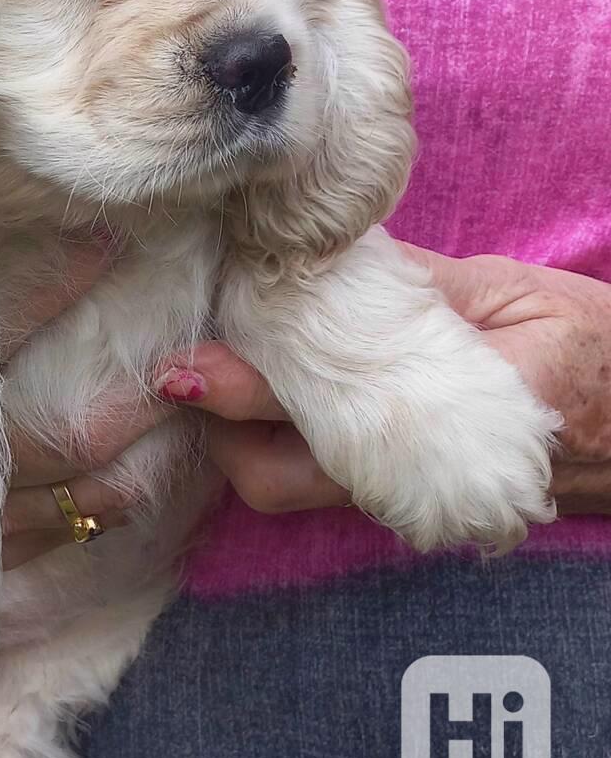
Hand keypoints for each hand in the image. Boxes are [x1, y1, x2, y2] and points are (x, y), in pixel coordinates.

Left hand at [169, 244, 610, 517]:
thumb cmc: (590, 346)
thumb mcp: (509, 293)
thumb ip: (412, 285)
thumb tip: (317, 254)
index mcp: (456, 417)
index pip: (320, 416)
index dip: (244, 389)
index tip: (187, 362)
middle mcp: (423, 482)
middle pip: (279, 480)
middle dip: (219, 425)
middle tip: (189, 360)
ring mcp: (411, 501)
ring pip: (289, 489)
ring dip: (241, 436)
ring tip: (219, 368)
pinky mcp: (407, 502)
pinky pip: (318, 482)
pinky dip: (280, 441)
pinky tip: (269, 390)